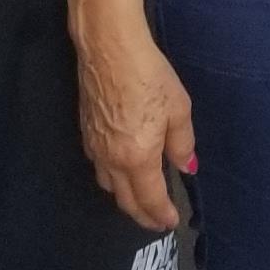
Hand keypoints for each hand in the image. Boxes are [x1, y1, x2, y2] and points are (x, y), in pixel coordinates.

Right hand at [70, 1, 195, 232]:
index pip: (149, 198)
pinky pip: (99, 168)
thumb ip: (181, 143)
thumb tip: (184, 167)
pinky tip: (122, 171)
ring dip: (126, 198)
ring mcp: (94, 147)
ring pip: (109, 186)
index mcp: (137, 157)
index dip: (161, 214)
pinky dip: (113, 179)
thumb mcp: (178, 108)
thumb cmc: (149, 75)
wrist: (108, 48)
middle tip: (156, 221)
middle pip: (125, 200)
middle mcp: (112, 159)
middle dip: (142, 215)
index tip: (171, 222)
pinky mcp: (85, 132)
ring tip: (141, 199)